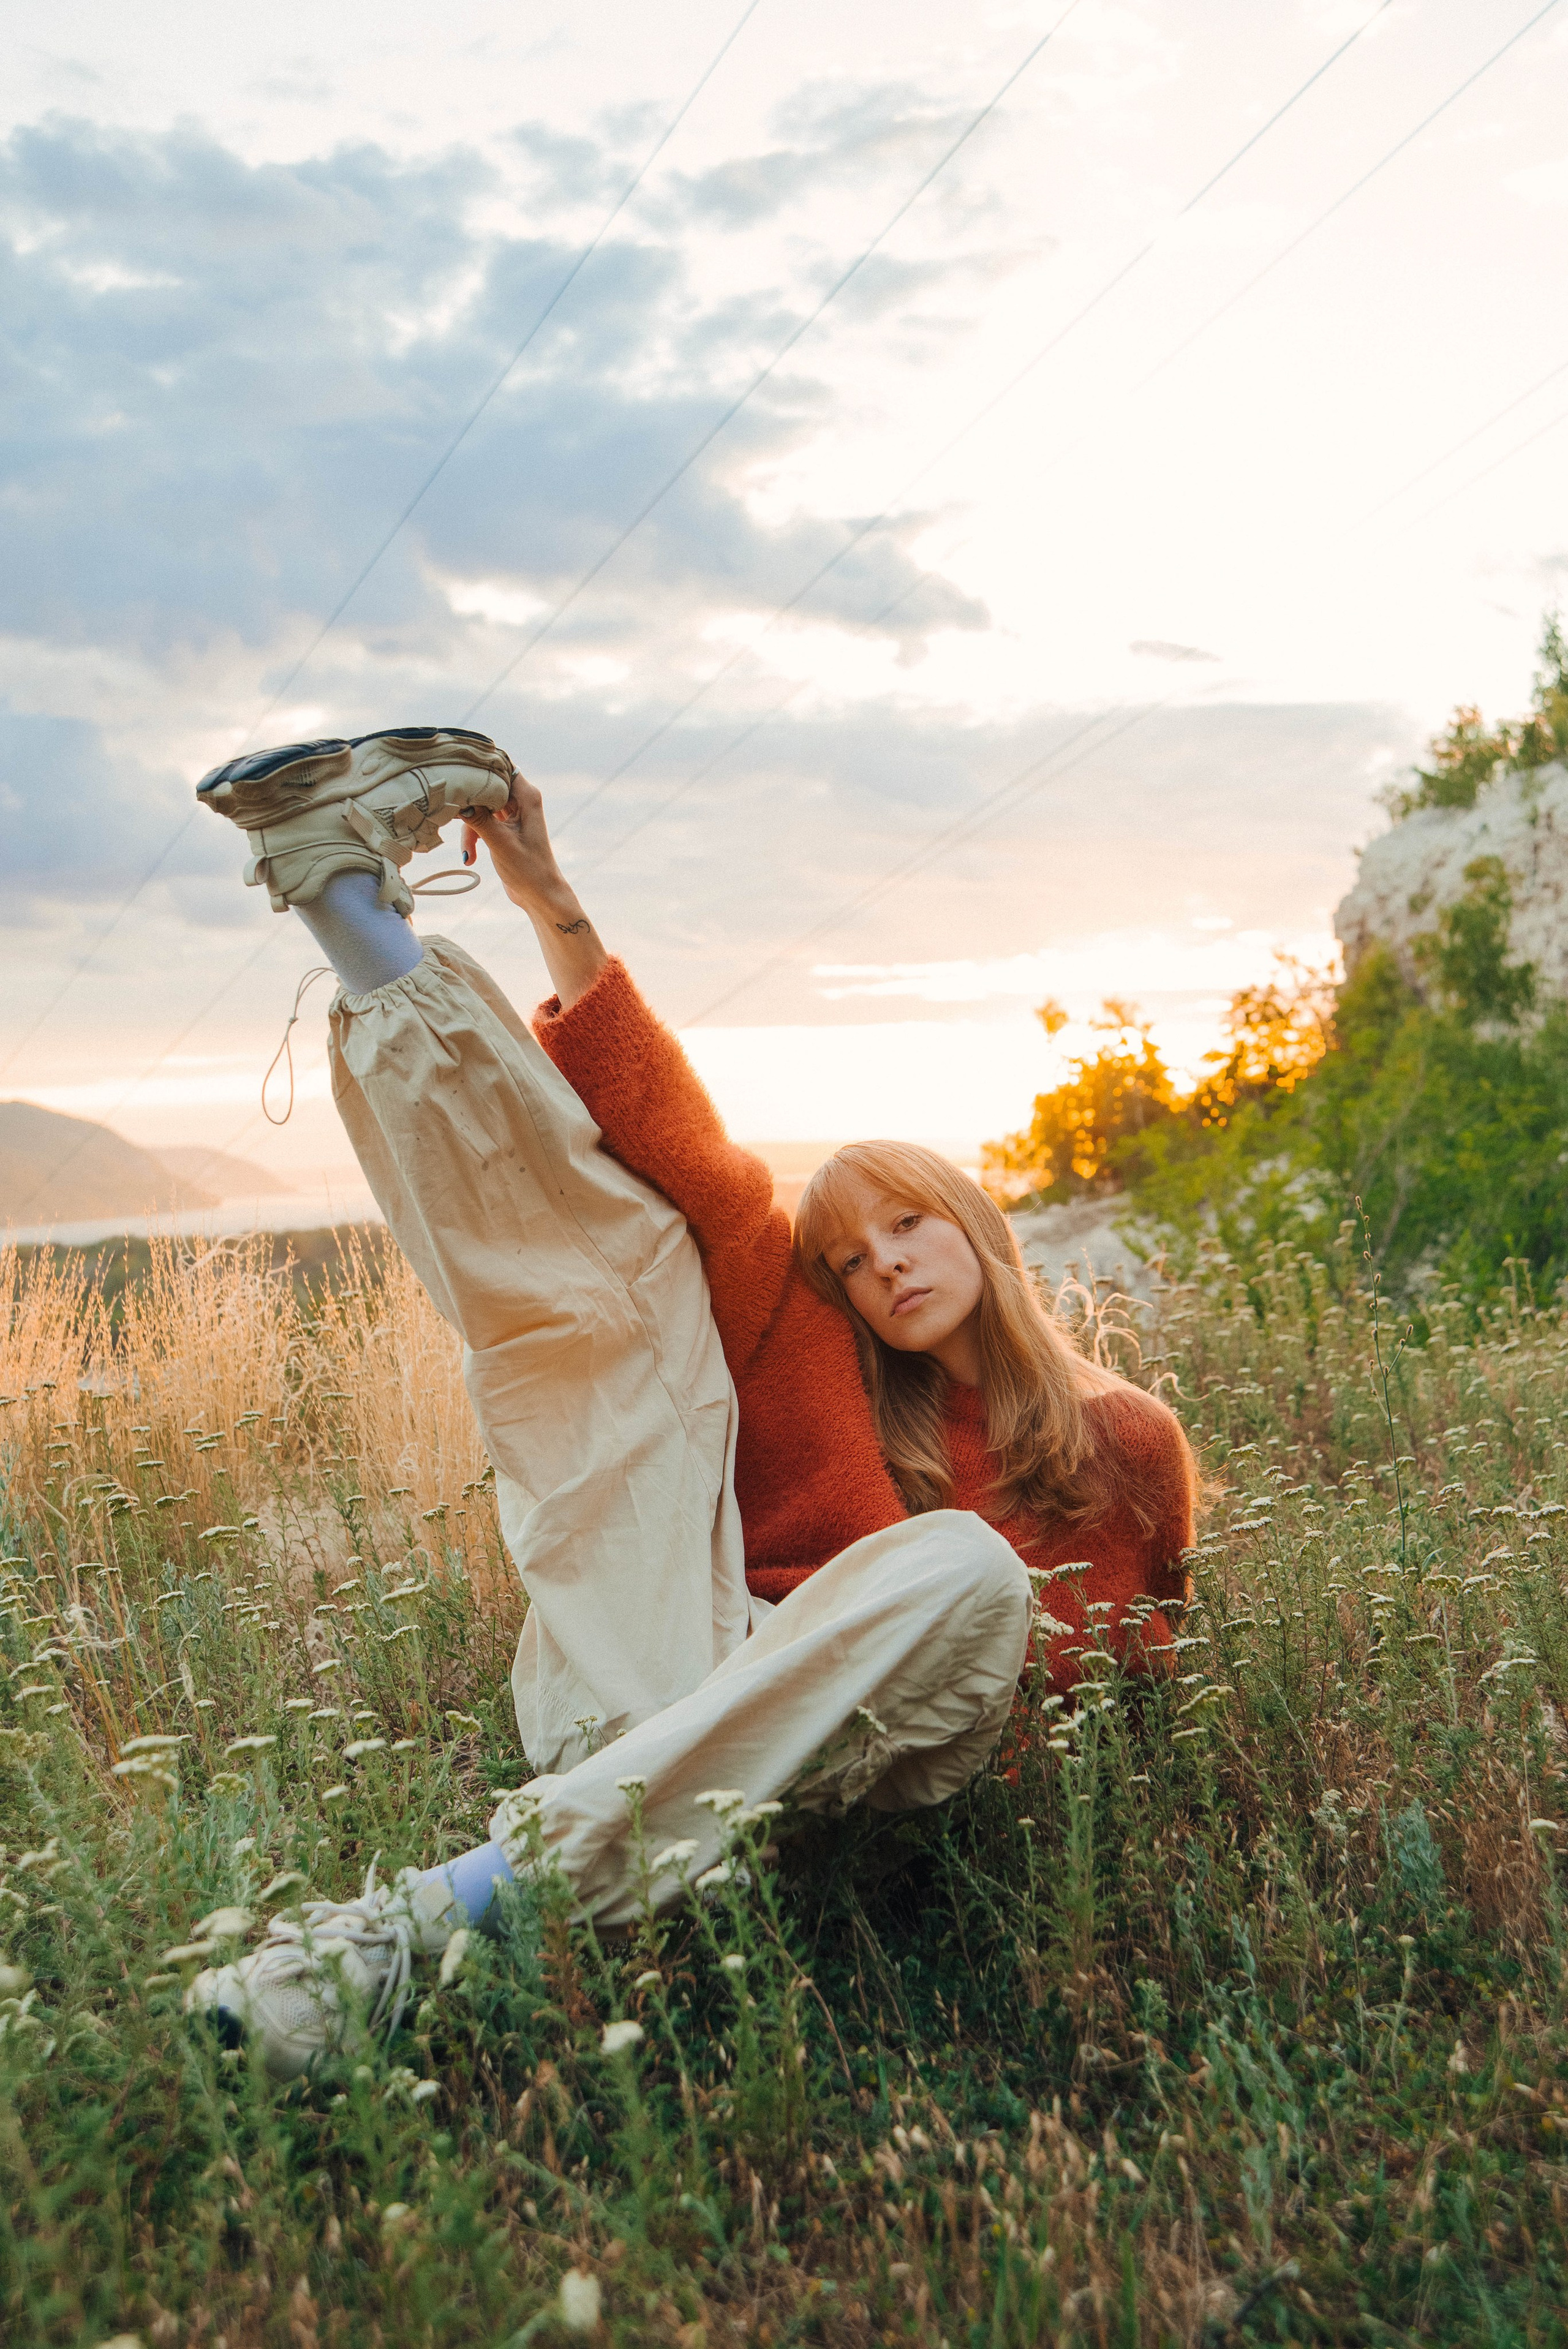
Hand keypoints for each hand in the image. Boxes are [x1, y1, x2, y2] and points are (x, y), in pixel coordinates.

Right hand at [461, 772, 570, 914]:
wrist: (540, 895)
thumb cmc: (528, 869)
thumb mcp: (500, 843)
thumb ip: (479, 819)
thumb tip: (457, 800)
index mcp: (527, 796)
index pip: (500, 766)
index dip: (479, 767)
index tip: (456, 773)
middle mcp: (521, 800)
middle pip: (486, 785)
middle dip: (468, 802)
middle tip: (450, 813)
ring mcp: (512, 813)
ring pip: (480, 806)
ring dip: (469, 828)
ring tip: (468, 854)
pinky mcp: (503, 826)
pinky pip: (481, 820)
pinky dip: (473, 836)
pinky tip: (470, 857)